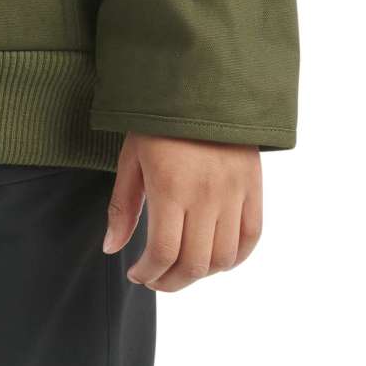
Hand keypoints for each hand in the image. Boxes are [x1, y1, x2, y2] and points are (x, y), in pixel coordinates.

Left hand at [102, 132, 260, 291]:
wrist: (200, 84)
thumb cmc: (157, 121)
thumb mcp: (131, 158)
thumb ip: (123, 207)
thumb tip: (111, 249)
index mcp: (170, 187)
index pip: (164, 253)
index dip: (149, 273)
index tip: (137, 274)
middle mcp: (205, 195)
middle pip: (194, 264)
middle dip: (171, 282)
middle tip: (156, 279)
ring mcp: (234, 193)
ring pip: (224, 258)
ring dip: (201, 274)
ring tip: (182, 267)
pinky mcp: (253, 187)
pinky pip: (251, 237)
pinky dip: (235, 258)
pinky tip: (214, 258)